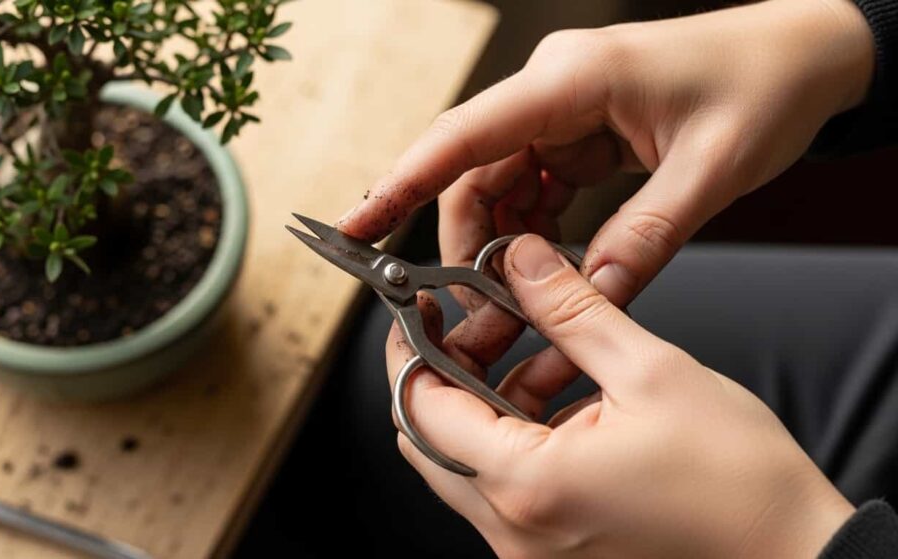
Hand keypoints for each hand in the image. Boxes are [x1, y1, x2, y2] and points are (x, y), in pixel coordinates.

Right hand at [340, 0, 873, 307]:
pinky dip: (532, 234)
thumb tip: (588, 300)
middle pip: (473, 172)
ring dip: (497, 246)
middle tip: (464, 313)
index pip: (464, 134)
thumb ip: (644, 237)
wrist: (809, 53)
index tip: (355, 225)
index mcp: (572, 79)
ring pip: (498, 185)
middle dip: (463, 244)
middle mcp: (554, 89)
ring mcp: (565, 110)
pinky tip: (540, 274)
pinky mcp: (580, 132)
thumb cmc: (767, 85)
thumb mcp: (711, 170)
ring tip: (503, 307)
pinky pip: (535, 187)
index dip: (401, 182)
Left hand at [386, 234, 853, 558]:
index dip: (411, 347)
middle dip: (449, 370)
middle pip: (431, 438)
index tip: (420, 306)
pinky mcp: (553, 553)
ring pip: (470, 460)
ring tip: (554, 350)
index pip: (421, 407)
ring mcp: (530, 550)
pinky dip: (522, 433)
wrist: (796, 556)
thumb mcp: (651, 373)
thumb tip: (523, 262)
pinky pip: (508, 484)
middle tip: (482, 321)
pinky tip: (572, 393)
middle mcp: (514, 530)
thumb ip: (574, 312)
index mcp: (527, 485)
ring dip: (494, 399)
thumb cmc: (740, 484)